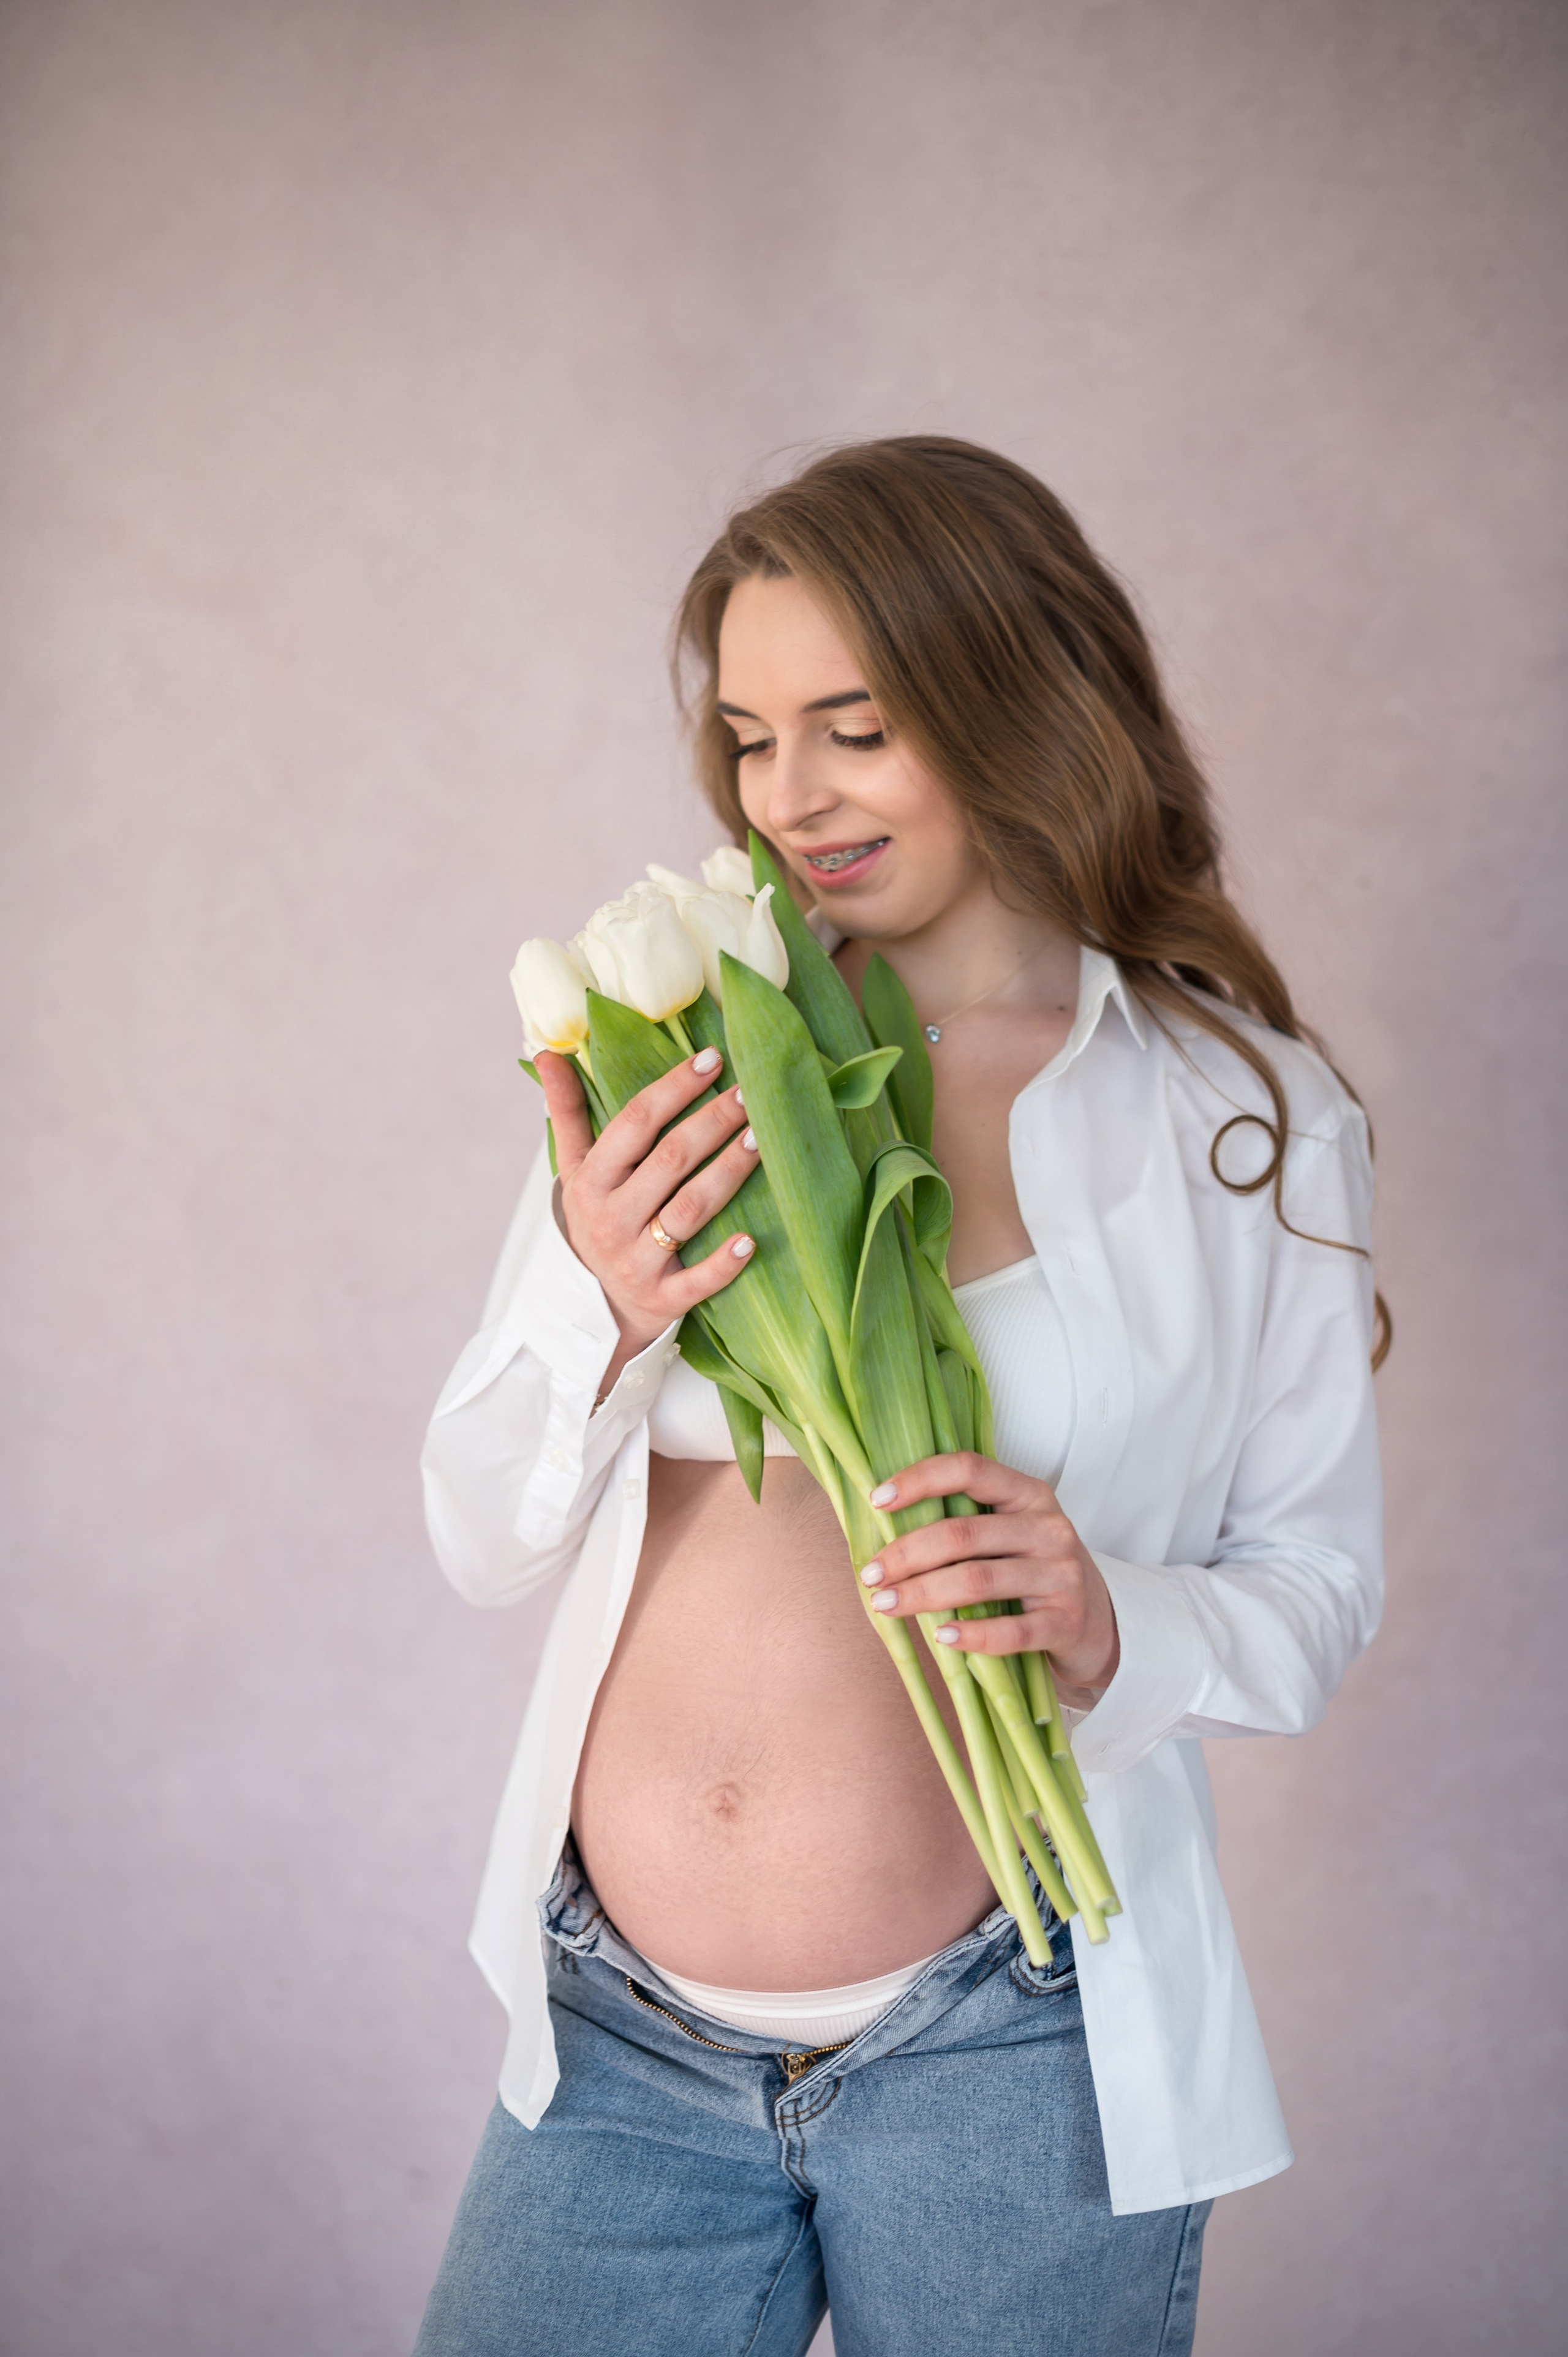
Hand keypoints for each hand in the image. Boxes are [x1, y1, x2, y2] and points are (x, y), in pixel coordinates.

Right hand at [537, 1046, 760, 1388]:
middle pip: (670, 1161)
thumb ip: (567, 1110)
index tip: (712, 1058)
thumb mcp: (574, 1168)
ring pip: (688, 1211)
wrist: (593, 1306)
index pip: (635, 1123)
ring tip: (762, 1139)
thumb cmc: (596, 1219)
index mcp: (591, 1181)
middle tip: (751, 1093)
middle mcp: (610, 1219)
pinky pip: (697, 1281)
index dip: (674, 1088)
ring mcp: (636, 1261)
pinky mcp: (663, 1298)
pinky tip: (750, 1241)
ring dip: (728, 1173)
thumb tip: (548, 1052)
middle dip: (713, 1123)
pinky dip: (723, 1263)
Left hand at [859, 1452, 1119, 1703]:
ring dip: (922, 1594)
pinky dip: (969, 1634)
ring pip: (978, 1580)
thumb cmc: (1034, 1572)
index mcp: (1029, 1494)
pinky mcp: (1065, 1622)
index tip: (876, 1500)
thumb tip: (881, 1526)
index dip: (919, 1479)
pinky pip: (1009, 1630)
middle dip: (906, 1554)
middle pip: (963, 1533)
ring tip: (885, 1605)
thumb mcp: (1010, 1534)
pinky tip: (940, 1637)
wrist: (1100, 1624)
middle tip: (870, 1575)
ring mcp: (1061, 1575)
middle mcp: (1049, 1528)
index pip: (969, 1469)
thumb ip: (964, 1523)